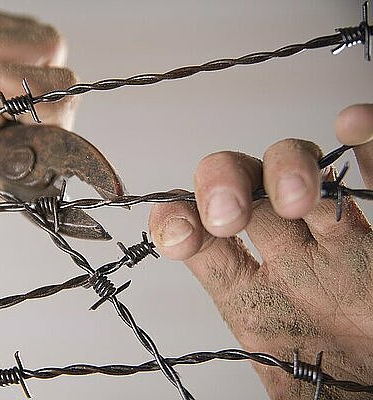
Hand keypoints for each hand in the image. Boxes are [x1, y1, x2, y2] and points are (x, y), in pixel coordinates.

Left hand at [149, 104, 372, 398]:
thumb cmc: (342, 386)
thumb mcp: (293, 392)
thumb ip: (271, 388)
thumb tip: (265, 396)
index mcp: (253, 295)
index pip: (198, 241)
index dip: (177, 224)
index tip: (177, 233)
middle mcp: (288, 256)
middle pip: (239, 190)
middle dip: (223, 187)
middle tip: (229, 216)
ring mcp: (336, 234)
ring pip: (295, 171)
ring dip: (286, 167)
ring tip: (294, 200)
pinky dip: (367, 141)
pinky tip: (351, 125)